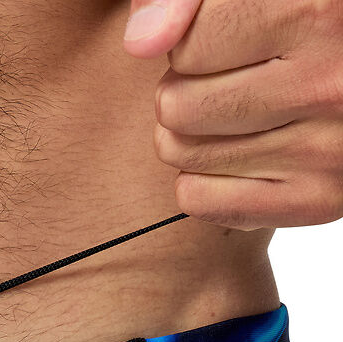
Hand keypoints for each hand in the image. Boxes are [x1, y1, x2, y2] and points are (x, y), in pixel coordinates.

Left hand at [123, 0, 342, 229]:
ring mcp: (327, 150)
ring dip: (191, 134)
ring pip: (182, 155)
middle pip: (176, 107)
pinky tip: (240, 150)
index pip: (187, 47)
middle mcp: (329, 84)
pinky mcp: (318, 200)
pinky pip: (199, 200)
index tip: (227, 36)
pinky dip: (204, 180)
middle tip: (226, 78)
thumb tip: (141, 41)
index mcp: (319, 11)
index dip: (191, 41)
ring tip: (235, 111)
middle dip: (185, 89)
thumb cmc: (309, 19)